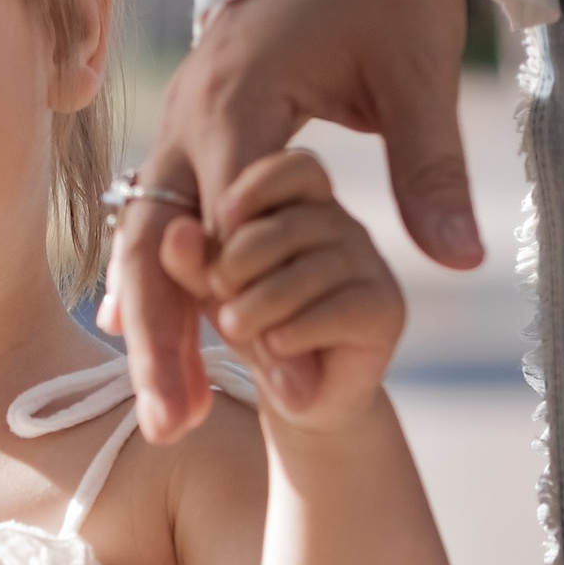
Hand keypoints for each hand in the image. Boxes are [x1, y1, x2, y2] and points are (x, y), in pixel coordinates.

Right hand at [108, 0, 479, 442]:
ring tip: (165, 416)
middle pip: (157, 247)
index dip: (242, 300)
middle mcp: (191, 119)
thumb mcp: (419, 71)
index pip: (227, 221)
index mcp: (241, 101)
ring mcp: (178, 129)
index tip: (265, 373)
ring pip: (144, 243)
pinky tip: (144, 350)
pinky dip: (150, 286)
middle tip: (169, 426)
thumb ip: (431, 167)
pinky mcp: (186, 138)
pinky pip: (154, 224)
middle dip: (159, 339)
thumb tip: (461, 259)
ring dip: (150, 328)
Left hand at [166, 148, 404, 435]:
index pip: (293, 168)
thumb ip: (194, 262)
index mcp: (304, 203)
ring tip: (233, 327)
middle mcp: (344, 224)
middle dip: (240, 262)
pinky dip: (295, 332)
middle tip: (217, 294)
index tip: (222, 220)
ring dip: (260, 305)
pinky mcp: (386, 307)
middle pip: (291, 224)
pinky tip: (275, 346)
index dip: (257, 188)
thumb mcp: (214, 291)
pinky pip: (337, 309)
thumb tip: (177, 234)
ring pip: (309, 272)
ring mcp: (370, 263)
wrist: (298, 396)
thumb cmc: (253, 326)